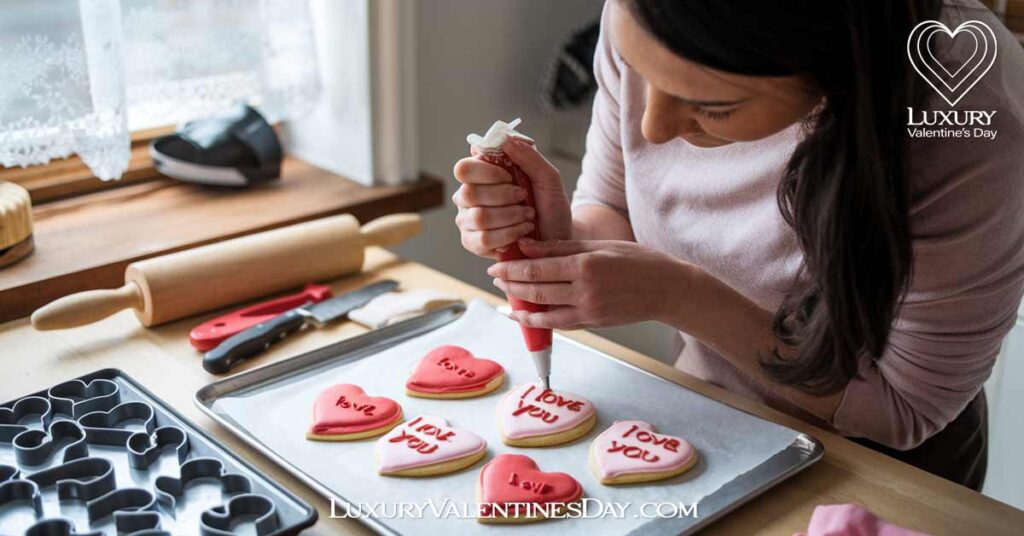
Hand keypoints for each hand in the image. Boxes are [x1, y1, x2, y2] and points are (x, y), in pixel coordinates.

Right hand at [452, 137, 571, 258]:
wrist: (558, 237)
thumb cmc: (549, 206)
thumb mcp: (548, 177)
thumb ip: (528, 156)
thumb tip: (505, 138)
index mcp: (480, 175)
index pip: (464, 168)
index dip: (487, 173)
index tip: (510, 177)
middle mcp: (467, 196)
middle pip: (468, 193)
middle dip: (503, 197)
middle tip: (523, 199)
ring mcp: (467, 220)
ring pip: (478, 217)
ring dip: (511, 217)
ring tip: (527, 217)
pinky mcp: (472, 243)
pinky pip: (483, 239)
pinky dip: (508, 235)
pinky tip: (521, 233)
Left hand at [487, 238, 697, 328]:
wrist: (665, 289)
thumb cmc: (636, 260)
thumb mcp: (599, 245)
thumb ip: (560, 247)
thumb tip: (527, 245)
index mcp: (585, 264)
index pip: (538, 267)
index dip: (513, 268)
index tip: (497, 264)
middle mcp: (584, 290)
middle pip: (536, 289)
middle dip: (511, 284)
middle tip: (495, 277)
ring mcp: (588, 310)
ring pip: (543, 311)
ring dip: (520, 304)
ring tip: (506, 294)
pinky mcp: (592, 323)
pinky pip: (558, 324)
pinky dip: (538, 321)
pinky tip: (524, 316)